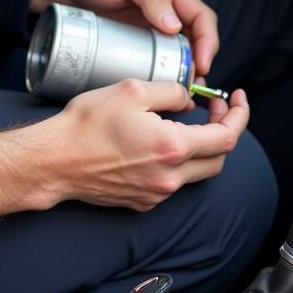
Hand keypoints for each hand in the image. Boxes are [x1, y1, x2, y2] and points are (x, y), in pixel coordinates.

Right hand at [0, 79, 249, 217]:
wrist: (53, 162)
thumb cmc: (87, 124)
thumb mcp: (133, 90)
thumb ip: (172, 91)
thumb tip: (190, 99)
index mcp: (173, 148)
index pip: (227, 136)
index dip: (239, 115)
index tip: (237, 98)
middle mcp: (169, 177)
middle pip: (219, 158)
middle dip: (224, 129)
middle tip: (214, 106)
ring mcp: (156, 194)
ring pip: (198, 172)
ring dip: (204, 146)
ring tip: (190, 120)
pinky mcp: (142, 202)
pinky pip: (175, 181)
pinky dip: (181, 160)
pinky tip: (164, 139)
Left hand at [32, 0, 220, 75]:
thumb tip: (174, 26)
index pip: (202, 18)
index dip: (208, 41)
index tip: (202, 62)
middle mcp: (166, 14)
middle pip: (195, 41)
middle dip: (198, 64)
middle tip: (189, 85)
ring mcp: (150, 32)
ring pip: (177, 56)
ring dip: (181, 75)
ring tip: (177, 93)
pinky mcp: (134, 47)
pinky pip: (153, 64)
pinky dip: (159, 78)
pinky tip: (155, 89)